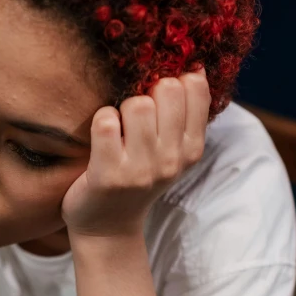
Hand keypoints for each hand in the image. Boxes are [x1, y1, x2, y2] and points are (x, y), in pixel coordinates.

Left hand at [61, 68, 209, 238]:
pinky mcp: (109, 175)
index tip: (158, 103)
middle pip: (167, 89)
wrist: (107, 227)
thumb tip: (195, 68)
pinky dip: (100, 123)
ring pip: (137, 104)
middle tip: (133, 120)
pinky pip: (105, 121)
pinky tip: (101, 142)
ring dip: (121, 110)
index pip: (195, 87)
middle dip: (146, 94)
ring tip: (117, 133)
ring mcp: (141, 170)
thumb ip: (184, 115)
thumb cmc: (136, 179)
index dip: (173, 82)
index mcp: (191, 150)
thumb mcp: (170, 152)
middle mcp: (171, 161)